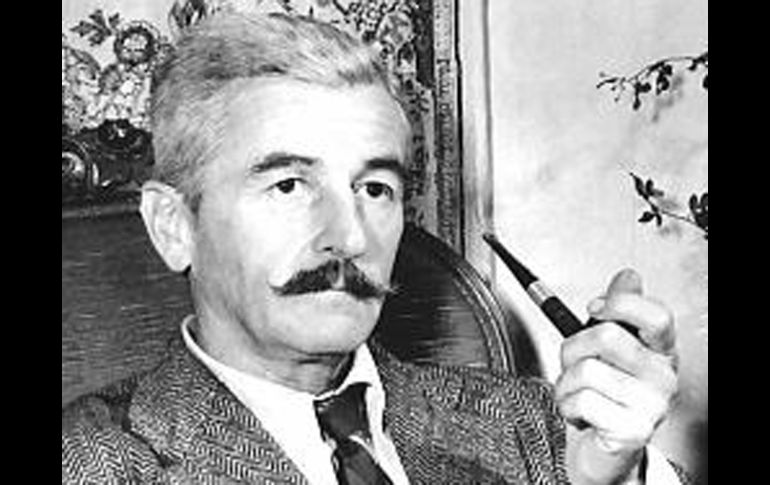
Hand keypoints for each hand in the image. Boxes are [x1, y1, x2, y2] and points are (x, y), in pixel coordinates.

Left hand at [556, 269, 677, 483]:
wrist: (601, 450)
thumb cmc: (603, 396)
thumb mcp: (606, 349)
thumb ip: (617, 312)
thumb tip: (629, 276)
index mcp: (659, 352)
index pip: (657, 316)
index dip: (622, 303)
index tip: (595, 307)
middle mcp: (662, 377)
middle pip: (606, 337)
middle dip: (572, 349)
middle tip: (574, 366)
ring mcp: (652, 405)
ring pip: (586, 371)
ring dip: (565, 384)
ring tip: (576, 395)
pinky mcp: (634, 430)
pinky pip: (582, 401)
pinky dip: (567, 406)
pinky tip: (580, 414)